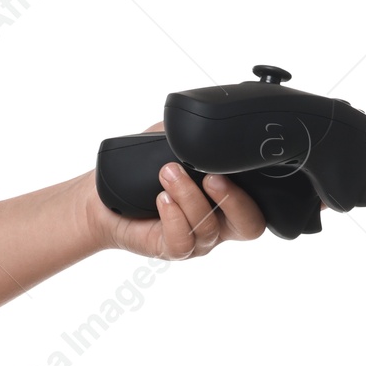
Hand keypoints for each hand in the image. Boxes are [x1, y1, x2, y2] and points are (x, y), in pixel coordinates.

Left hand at [86, 121, 268, 258]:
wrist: (104, 199)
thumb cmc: (141, 172)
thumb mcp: (169, 144)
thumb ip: (189, 135)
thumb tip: (203, 116)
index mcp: (227, 199)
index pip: (261, 201)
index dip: (259, 187)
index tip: (236, 162)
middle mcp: (218, 223)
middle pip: (250, 225)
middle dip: (233, 199)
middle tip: (210, 177)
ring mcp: (197, 240)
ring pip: (208, 227)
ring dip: (189, 196)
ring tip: (167, 173)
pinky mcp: (171, 250)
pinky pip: (182, 241)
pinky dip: (174, 217)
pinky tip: (161, 198)